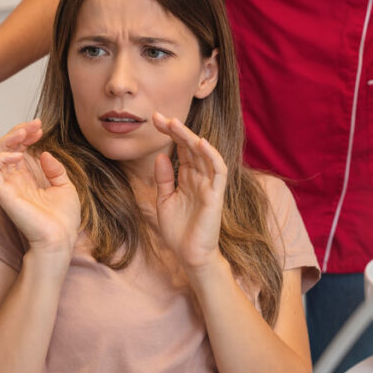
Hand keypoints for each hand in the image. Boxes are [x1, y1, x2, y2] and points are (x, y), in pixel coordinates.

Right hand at [0, 120, 80, 256]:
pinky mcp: (3, 193)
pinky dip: (2, 157)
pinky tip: (18, 155)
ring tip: (23, 134)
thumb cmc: (62, 221)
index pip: (19, 150)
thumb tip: (44, 153)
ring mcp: (8, 186)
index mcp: (27, 179)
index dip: (26, 135)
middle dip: (18, 132)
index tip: (39, 128)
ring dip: (8, 140)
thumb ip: (55, 169)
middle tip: (34, 126)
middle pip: (5, 148)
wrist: (59, 239)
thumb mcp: (65, 187)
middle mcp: (15, 181)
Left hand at [152, 112, 226, 271]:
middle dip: (176, 130)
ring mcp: (209, 185)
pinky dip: (211, 155)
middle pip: (190, 147)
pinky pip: (218, 170)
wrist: (190, 256)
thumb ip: (164, 179)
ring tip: (174, 123)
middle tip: (159, 116)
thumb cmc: (178, 232)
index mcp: (188, 178)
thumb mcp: (164, 201)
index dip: (170, 134)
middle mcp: (200, 178)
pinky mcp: (216, 195)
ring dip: (190, 137)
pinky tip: (200, 143)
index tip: (154, 120)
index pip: (181, 150)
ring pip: (204, 154)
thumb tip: (160, 157)